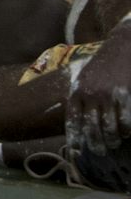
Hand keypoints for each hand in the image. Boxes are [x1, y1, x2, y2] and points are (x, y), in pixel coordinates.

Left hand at [67, 31, 130, 177]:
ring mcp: (107, 95)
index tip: (75, 151)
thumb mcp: (85, 79)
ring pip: (108, 126)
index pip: (73, 120)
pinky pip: (124, 118)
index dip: (74, 137)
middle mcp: (89, 95)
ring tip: (114, 143)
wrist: (121, 46)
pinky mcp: (123, 94)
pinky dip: (126, 129)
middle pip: (90, 126)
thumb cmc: (102, 65)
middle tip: (99, 152)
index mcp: (77, 92)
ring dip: (111, 138)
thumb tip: (78, 120)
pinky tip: (127, 133)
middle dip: (94, 142)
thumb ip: (80, 97)